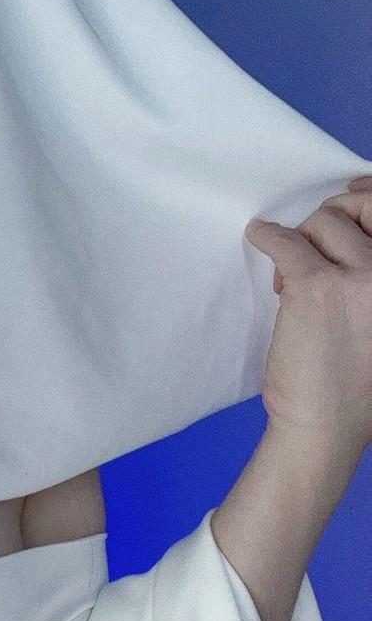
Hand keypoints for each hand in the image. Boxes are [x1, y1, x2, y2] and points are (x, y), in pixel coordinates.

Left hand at [245, 176, 371, 464]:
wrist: (326, 426)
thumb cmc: (356, 383)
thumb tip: (348, 235)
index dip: (370, 198)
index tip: (350, 194)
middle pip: (363, 210)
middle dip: (334, 217)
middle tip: (312, 243)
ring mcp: (361, 277)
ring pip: (324, 224)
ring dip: (302, 240)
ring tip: (290, 277)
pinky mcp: (317, 287)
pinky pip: (288, 242)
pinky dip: (268, 236)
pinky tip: (260, 238)